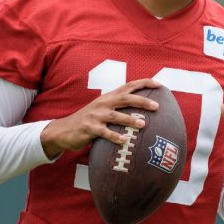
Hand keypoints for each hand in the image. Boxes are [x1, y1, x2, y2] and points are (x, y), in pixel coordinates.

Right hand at [40, 79, 160, 158]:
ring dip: (130, 119)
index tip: (159, 84)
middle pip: (125, 98)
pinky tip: (124, 140)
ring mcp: (95, 115)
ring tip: (143, 124)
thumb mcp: (103, 109)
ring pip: (115, 115)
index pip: (129, 86)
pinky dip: (114, 136)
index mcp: (108, 97)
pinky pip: (104, 132)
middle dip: (142, 101)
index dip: (144, 83)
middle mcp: (103, 103)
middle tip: (157, 106)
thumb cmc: (89, 121)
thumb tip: (142, 111)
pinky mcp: (89, 128)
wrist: (63, 130)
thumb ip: (118, 107)